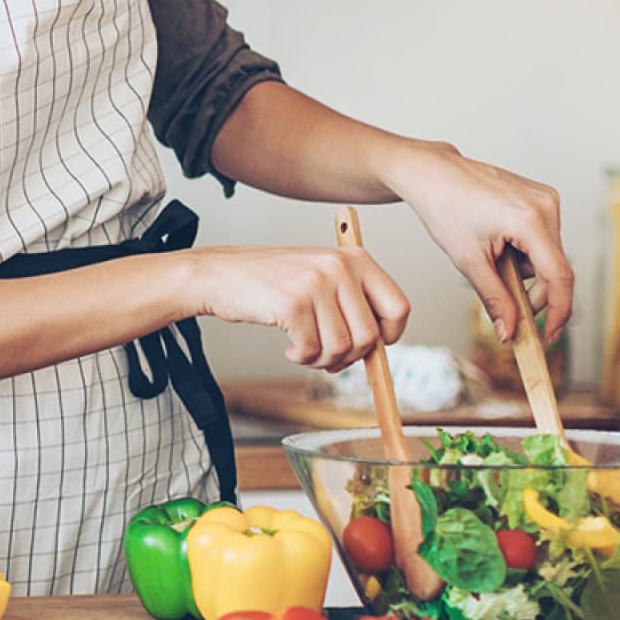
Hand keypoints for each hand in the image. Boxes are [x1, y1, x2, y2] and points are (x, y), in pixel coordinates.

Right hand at [189, 246, 411, 372]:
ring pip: (341, 347)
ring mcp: (316, 283)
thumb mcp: (320, 277)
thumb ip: (352, 303)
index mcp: (354, 259)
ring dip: (321, 360)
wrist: (221, 275)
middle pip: (369, 336)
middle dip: (348, 357)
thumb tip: (378, 348)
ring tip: (304, 350)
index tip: (371, 346)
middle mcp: (339, 267)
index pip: (398, 307)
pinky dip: (300, 357)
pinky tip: (289, 346)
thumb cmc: (270, 282)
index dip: (388, 336)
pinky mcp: (293, 303)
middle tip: (327, 356)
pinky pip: (311, 350)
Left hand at [386, 143, 572, 343]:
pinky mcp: (542, 196)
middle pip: (554, 268)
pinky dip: (523, 250)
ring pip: (547, 255)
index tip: (548, 335)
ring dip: (523, 268)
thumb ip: (493, 299)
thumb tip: (510, 332)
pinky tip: (497, 241)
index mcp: (531, 220)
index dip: (558, 311)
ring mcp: (547, 198)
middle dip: (531, 289)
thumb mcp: (467, 260)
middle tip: (502, 300)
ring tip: (489, 255)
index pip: (559, 276)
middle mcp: (548, 205)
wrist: (433, 174)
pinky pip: (542, 237)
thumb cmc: (444, 208)